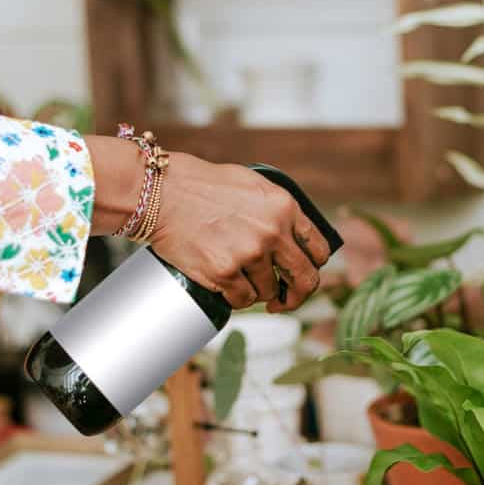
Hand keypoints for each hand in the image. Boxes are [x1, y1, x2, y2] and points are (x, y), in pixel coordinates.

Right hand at [147, 153, 331, 311]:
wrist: (163, 193)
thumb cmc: (202, 185)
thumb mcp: (252, 184)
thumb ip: (277, 209)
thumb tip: (294, 237)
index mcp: (284, 207)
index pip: (319, 249)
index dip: (313, 266)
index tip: (302, 272)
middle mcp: (273, 232)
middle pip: (305, 278)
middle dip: (298, 294)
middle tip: (285, 299)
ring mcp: (249, 254)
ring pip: (269, 292)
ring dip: (258, 291)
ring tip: (239, 277)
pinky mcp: (224, 273)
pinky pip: (243, 300)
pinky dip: (235, 296)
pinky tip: (225, 283)